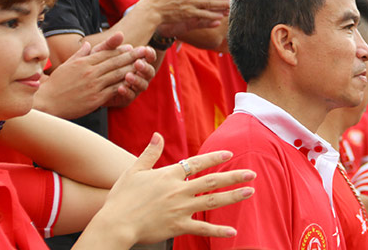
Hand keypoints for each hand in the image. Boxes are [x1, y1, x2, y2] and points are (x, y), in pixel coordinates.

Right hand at [34, 33, 156, 117]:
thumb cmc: (56, 84)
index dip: (120, 50)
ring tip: (143, 65)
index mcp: (83, 62)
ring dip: (132, 69)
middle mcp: (90, 72)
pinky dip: (125, 85)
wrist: (47, 103)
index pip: (106, 53)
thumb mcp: (67, 65)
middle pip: (115, 62)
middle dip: (131, 56)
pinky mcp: (96, 98)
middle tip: (144, 51)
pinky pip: (114, 90)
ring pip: (117, 75)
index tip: (131, 47)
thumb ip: (80, 54)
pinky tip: (134, 82)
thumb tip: (87, 44)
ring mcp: (94, 85)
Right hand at [91, 133, 255, 244]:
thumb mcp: (134, 171)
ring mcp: (180, 209)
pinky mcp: (178, 226)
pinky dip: (218, 231)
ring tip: (250, 192)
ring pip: (213, 201)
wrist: (115, 224)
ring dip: (233, 196)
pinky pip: (202, 229)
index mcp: (169, 175)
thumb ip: (149, 153)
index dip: (214, 157)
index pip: (197, 163)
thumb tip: (157, 135)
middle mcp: (179, 190)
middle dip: (234, 176)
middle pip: (212, 181)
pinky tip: (233, 231)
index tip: (230, 153)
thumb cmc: (121, 198)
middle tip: (252, 174)